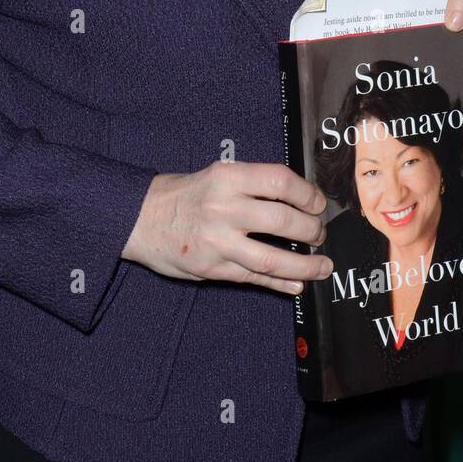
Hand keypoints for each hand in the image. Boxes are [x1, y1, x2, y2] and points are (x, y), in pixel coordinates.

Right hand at [121, 162, 332, 294]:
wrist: (140, 217)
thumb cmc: (184, 194)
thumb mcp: (217, 175)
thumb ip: (252, 185)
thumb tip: (298, 200)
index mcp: (228, 177)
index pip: (280, 182)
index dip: (307, 194)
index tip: (318, 203)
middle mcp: (224, 207)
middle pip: (283, 221)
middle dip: (311, 230)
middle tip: (319, 234)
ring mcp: (218, 241)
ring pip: (272, 258)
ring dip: (305, 266)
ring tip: (322, 267)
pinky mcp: (212, 268)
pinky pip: (253, 278)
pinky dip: (280, 283)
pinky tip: (296, 286)